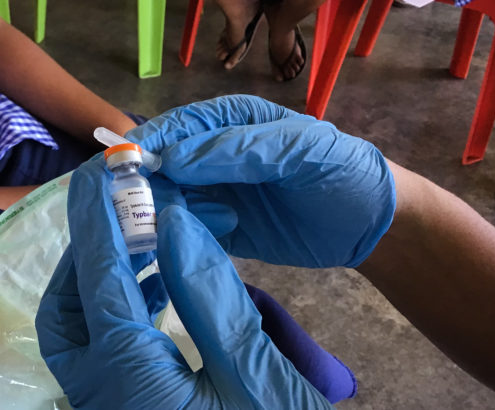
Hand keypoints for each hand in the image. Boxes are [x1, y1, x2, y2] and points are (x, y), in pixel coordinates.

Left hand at [35, 157, 330, 408]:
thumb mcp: (257, 377)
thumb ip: (211, 297)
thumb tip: (174, 224)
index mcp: (130, 383)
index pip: (102, 283)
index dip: (100, 222)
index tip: (100, 173)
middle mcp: (101, 398)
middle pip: (66, 313)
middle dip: (85, 256)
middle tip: (122, 215)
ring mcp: (108, 408)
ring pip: (78, 334)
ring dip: (103, 281)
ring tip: (147, 242)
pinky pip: (102, 352)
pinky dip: (120, 311)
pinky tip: (159, 289)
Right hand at [126, 95, 395, 267]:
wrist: (371, 225)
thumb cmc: (340, 172)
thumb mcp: (297, 150)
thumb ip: (238, 149)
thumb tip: (172, 159)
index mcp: (231, 121)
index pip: (179, 126)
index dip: (149, 142)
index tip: (122, 164)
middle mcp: (215, 154)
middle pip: (163, 163)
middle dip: (143, 182)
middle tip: (126, 206)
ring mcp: (215, 192)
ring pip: (169, 198)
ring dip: (155, 212)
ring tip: (147, 230)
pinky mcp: (220, 229)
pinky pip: (187, 229)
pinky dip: (174, 237)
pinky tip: (169, 247)